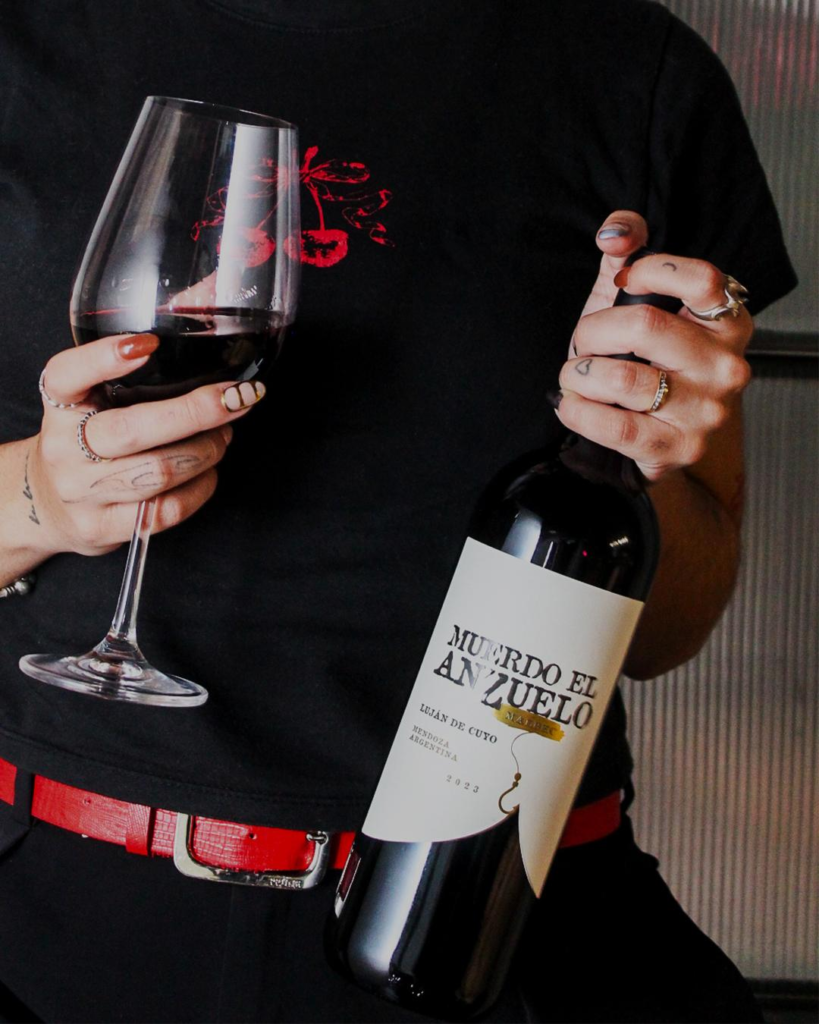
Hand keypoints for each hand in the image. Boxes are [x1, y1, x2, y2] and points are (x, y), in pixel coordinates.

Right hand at [28, 333, 264, 556]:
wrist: (50, 503)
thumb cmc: (91, 435)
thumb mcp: (99, 393)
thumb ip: (145, 347)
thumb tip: (209, 291)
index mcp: (61, 403)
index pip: (68, 375)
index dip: (104, 359)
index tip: (147, 344)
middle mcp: (65, 446)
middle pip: (135, 429)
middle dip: (198, 412)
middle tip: (236, 399)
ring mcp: (84, 490)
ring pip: (159, 471)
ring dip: (207, 450)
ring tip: (224, 435)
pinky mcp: (105, 526)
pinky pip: (167, 510)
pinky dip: (202, 487)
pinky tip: (210, 470)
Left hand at [554, 211, 751, 481]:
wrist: (659, 436)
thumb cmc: (646, 361)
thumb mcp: (638, 302)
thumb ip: (628, 253)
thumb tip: (615, 231)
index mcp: (729, 321)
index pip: (701, 278)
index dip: (650, 271)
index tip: (621, 282)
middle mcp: (726, 366)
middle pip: (645, 326)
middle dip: (593, 330)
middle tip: (583, 342)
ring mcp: (706, 411)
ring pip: (622, 379)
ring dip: (579, 375)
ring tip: (574, 377)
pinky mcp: (678, 448)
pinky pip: (614, 426)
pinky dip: (577, 411)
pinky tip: (570, 403)